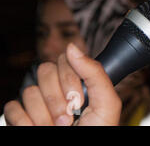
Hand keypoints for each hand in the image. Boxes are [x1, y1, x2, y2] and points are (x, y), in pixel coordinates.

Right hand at [3, 43, 120, 125]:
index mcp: (79, 82)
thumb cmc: (98, 132)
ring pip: (28, 92)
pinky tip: (40, 130)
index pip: (64, 60)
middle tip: (69, 119)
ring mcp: (38, 104)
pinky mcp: (20, 118)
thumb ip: (94, 72)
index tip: (79, 101)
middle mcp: (57, 89)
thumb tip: (72, 47)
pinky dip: (26, 122)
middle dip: (57, 99)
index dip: (69, 79)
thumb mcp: (107, 103)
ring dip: (44, 116)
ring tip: (58, 129)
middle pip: (44, 72)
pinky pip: (12, 107)